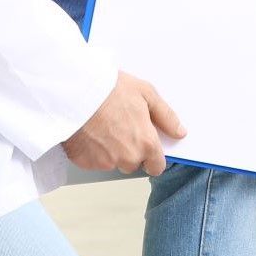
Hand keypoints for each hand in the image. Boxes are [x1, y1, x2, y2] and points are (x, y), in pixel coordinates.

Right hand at [63, 71, 185, 175]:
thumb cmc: (110, 89)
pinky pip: (95, 161)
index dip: (154, 156)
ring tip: (104, 125)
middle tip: (121, 125)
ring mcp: (105, 163)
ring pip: (114, 162)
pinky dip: (94, 151)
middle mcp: (127, 158)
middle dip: (131, 150)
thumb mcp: (146, 93)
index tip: (149, 146)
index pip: (157, 166)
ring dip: (112, 151)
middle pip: (134, 163)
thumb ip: (166, 116)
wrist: (76, 92)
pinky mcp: (86, 163)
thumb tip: (179, 132)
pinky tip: (92, 131)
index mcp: (145, 143)